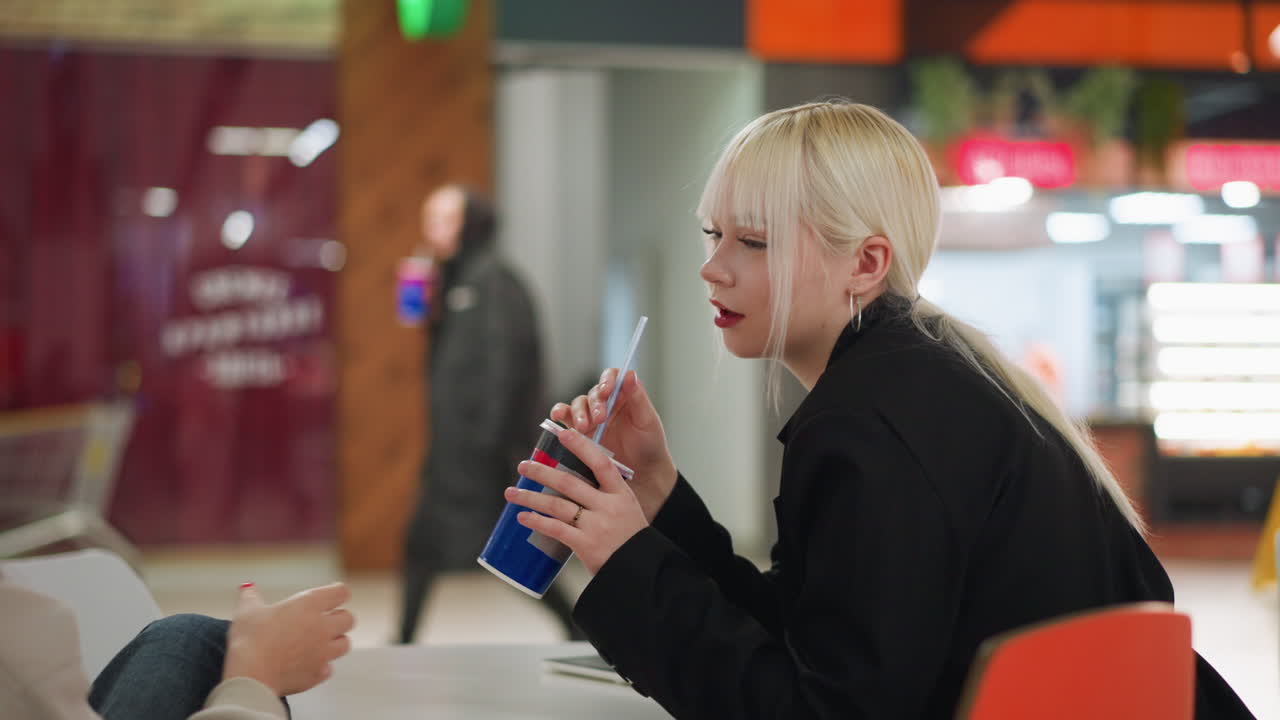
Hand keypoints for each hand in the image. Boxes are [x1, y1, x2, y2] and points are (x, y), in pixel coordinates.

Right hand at [222, 582, 354, 695]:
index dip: (336, 593)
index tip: (329, 596)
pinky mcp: (317, 674)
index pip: (341, 592)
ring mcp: (323, 653)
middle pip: (349, 618)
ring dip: (335, 642)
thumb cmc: (249, 640)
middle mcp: (323, 628)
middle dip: (339, 618)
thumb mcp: (247, 611)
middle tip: (323, 621)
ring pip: (344, 644)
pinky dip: (321, 666)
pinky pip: (328, 669)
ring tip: (318, 642)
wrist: (250, 676)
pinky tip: (307, 664)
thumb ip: (250, 596)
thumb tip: (247, 587)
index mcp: (310, 605)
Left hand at [505, 428, 649, 574]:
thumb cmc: (632, 540)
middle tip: (523, 465)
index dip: (581, 446)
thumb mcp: (628, 510)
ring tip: (512, 493)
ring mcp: (596, 526)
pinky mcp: (586, 545)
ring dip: (531, 497)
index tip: (563, 433)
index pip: (600, 463)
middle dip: (543, 472)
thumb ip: (607, 496)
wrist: (643, 571)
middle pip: (570, 483)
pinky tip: (523, 517)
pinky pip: (556, 529)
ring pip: (557, 505)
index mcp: (621, 494)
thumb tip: (577, 483)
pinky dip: (537, 522)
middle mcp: (608, 506)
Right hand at [550, 369, 676, 521]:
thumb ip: (638, 398)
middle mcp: (605, 403)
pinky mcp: (579, 432)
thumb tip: (630, 373)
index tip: (606, 391)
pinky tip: (556, 417)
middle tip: (600, 419)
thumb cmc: (649, 446)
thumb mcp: (647, 422)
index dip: (607, 380)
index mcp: (623, 395)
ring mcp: (591, 417)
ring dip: (578, 413)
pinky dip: (559, 413)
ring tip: (583, 428)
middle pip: (593, 393)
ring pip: (578, 405)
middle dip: (594, 404)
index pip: (612, 377)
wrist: (642, 476)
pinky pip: (565, 418)